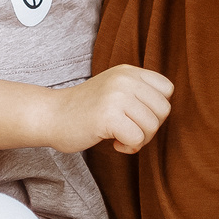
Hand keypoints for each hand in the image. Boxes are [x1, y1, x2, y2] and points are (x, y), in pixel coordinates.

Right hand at [50, 64, 173, 153]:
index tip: (136, 116)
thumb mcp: (114, 89)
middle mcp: (124, 79)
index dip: (156, 108)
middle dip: (150, 127)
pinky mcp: (108, 116)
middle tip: (129, 130)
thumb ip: (138, 93)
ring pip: (152, 126)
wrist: (51, 115)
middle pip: (163, 110)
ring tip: (119, 136)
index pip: (167, 89)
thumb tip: (164, 112)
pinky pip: (137, 139)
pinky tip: (113, 143)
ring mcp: (116, 96)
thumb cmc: (84, 109)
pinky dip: (128, 147)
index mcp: (128, 71)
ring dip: (139, 139)